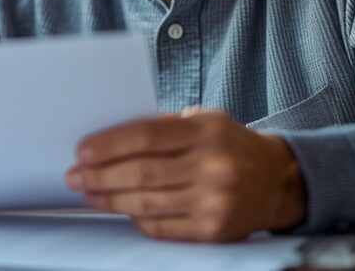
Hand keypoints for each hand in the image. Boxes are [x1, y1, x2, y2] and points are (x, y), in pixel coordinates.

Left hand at [65, 108, 304, 241]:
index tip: (81, 151)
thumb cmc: (230, 146)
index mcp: (208, 131)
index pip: (146, 136)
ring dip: (110, 199)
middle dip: (100, 176)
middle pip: (142, 172)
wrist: (280, 182)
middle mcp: (214, 166)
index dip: (109, 145)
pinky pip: (162, 227)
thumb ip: (164, 126)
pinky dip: (136, 218)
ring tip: (88, 193)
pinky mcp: (214, 232)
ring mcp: (215, 202)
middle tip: (74, 176)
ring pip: (147, 202)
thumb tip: (109, 140)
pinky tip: (121, 209)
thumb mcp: (206, 121)